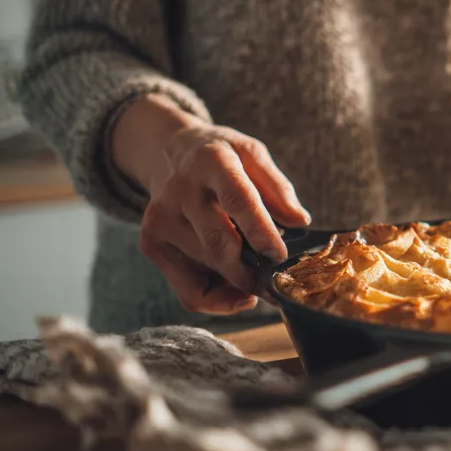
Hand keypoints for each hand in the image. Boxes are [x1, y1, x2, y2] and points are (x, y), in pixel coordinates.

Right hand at [111, 95, 311, 314]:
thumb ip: (278, 187)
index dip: (261, 231)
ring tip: (256, 272)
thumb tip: (300, 221)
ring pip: (207, 270)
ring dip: (239, 281)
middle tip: (278, 280)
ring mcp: (160, 219)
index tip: (279, 255)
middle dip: (252, 270)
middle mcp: (180, 190)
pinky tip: (233, 287)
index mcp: (212, 161)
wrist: (168, 151)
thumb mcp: (252, 154)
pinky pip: (188, 291)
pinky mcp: (151, 243)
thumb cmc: (221, 156)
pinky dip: (217, 299)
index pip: (237, 200)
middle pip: (219, 244)